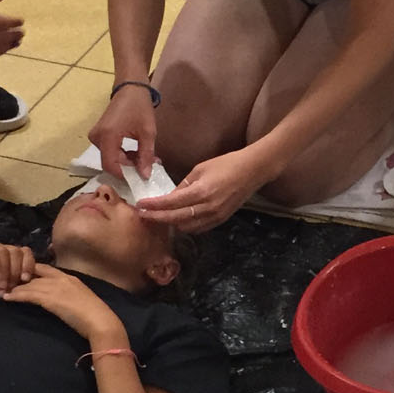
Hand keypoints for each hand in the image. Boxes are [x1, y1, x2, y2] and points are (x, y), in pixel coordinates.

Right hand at [0, 239, 37, 302]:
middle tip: (11, 285)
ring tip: (1, 284)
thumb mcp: (3, 285)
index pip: (25, 252)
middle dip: (16, 269)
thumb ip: (16, 281)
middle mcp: (0, 250)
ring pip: (2, 250)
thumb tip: (31, 282)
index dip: (28, 264)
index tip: (26, 279)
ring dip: (4, 268)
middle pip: (16, 251)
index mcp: (9, 257)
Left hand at [0, 262, 123, 343]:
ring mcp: (56, 288)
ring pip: (29, 284)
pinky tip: (7, 298)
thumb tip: (61, 301)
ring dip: (13, 288)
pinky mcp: (50, 299)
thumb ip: (69, 296)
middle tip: (5, 283)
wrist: (100, 321)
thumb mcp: (81, 300)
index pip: (46, 269)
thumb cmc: (94, 315)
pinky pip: (28, 294)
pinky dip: (16, 296)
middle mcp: (61, 279)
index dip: (32, 271)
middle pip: (34, 274)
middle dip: (18, 278)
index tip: (21, 276)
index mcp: (70, 278)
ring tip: (1, 292)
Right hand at [90, 87, 156, 179]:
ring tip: (146, 158)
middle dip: (130, 168)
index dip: (124, 175)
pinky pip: (110, 151)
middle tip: (149, 166)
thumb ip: (146, 155)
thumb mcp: (147, 132)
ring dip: (128, 162)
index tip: (141, 178)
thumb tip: (145, 176)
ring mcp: (96, 136)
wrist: (130, 88)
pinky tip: (136, 153)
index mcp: (107, 136)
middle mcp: (97, 138)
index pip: (110, 166)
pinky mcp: (98, 135)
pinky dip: (123, 155)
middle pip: (111, 163)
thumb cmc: (139, 107)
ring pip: (111, 158)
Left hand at [135, 149, 262, 232]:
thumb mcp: (200, 169)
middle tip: (143, 215)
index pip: (171, 203)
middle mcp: (208, 207)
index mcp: (201, 191)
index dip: (154, 205)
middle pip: (175, 219)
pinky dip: (185, 225)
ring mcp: (215, 216)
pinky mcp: (221, 220)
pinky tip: (178, 219)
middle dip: (157, 218)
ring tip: (159, 217)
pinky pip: (198, 228)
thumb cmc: (227, 164)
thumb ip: (183, 185)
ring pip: (186, 227)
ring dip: (170, 223)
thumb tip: (169, 197)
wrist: (253, 171)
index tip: (140, 205)